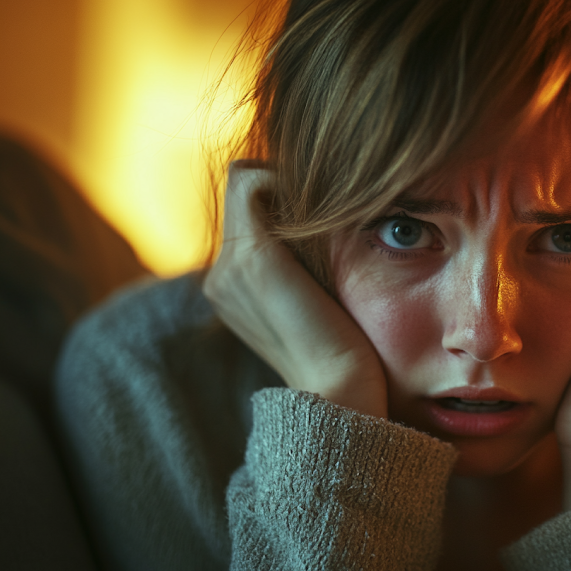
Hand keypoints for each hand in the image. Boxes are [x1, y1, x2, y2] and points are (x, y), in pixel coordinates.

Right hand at [203, 161, 387, 417]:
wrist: (343, 394)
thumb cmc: (348, 356)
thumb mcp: (322, 305)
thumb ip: (310, 273)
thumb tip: (334, 231)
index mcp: (235, 290)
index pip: (247, 214)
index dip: (282, 197)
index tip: (330, 207)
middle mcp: (222, 276)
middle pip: (244, 191)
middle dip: (287, 185)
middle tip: (334, 197)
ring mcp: (230, 267)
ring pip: (246, 179)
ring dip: (289, 180)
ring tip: (331, 199)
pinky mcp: (253, 257)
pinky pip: (250, 179)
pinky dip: (285, 176)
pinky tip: (326, 201)